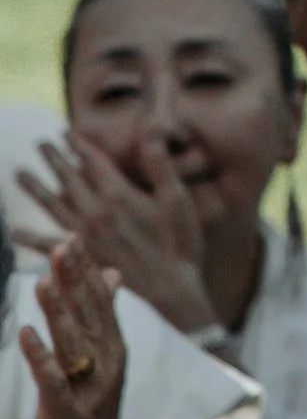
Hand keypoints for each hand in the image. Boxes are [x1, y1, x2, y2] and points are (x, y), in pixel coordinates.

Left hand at [20, 241, 125, 418]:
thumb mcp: (100, 368)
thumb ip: (103, 321)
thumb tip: (113, 275)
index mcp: (114, 354)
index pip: (102, 303)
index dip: (87, 271)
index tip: (74, 238)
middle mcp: (107, 370)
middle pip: (90, 317)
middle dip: (75, 281)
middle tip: (63, 245)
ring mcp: (88, 394)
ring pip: (73, 344)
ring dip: (57, 310)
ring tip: (43, 280)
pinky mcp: (65, 418)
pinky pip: (51, 382)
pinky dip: (39, 356)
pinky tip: (25, 333)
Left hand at [22, 136, 215, 341]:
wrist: (170, 290)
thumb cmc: (178, 243)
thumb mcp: (176, 198)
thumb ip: (158, 163)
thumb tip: (149, 128)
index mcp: (119, 195)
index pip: (93, 163)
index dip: (79, 146)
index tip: (65, 133)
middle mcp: (95, 213)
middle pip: (70, 179)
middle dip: (55, 160)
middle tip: (41, 144)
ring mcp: (84, 237)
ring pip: (53, 206)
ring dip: (36, 189)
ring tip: (19, 174)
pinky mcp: (80, 259)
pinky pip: (48, 246)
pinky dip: (30, 238)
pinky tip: (14, 232)